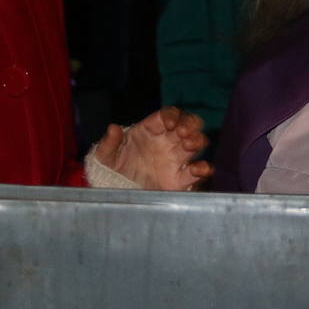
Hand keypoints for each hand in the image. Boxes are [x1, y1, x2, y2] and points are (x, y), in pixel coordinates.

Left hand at [93, 106, 212, 190]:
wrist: (115, 192)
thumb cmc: (110, 169)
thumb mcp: (104, 156)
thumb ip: (109, 143)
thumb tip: (113, 128)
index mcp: (149, 131)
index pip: (167, 115)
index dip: (172, 115)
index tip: (169, 124)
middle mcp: (166, 142)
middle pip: (187, 125)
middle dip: (190, 124)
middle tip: (183, 132)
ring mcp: (174, 160)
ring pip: (195, 144)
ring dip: (197, 141)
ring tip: (189, 145)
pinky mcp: (179, 180)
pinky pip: (196, 173)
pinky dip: (203, 169)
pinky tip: (200, 169)